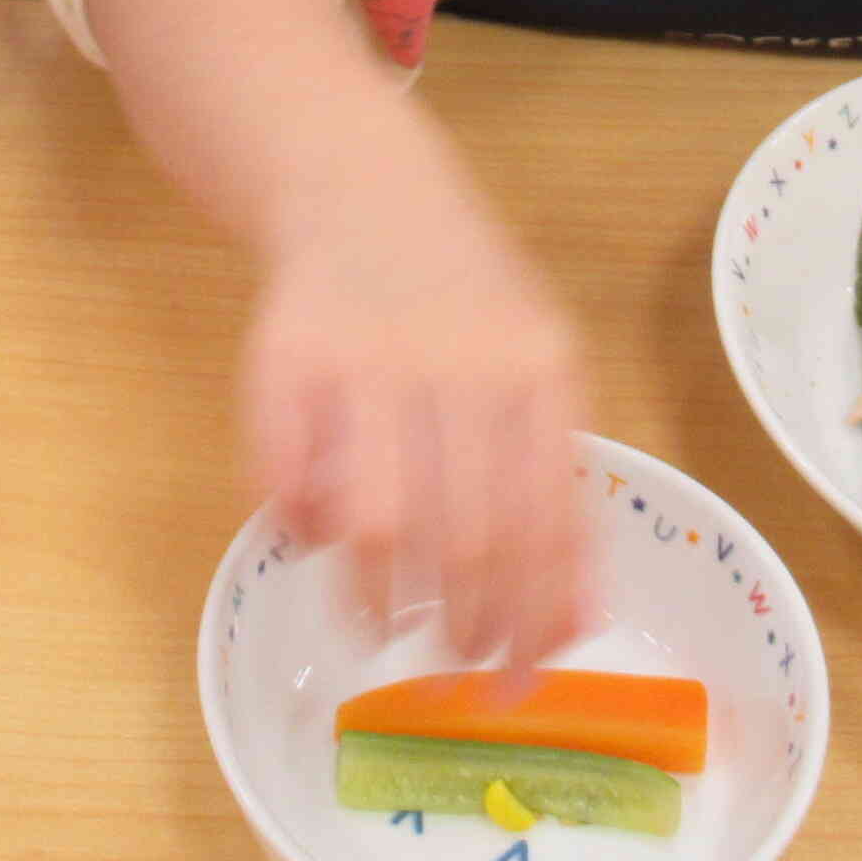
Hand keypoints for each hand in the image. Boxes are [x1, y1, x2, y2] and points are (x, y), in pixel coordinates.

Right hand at [244, 180, 594, 668]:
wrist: (363, 183)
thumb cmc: (467, 295)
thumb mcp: (537, 360)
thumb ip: (558, 478)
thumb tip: (575, 624)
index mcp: (538, 365)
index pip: (548, 521)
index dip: (536, 616)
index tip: (525, 677)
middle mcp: (458, 361)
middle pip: (467, 536)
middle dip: (466, 625)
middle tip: (458, 666)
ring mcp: (366, 356)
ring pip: (377, 523)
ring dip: (379, 599)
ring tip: (383, 628)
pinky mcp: (286, 355)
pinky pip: (288, 477)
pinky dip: (302, 528)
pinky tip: (317, 545)